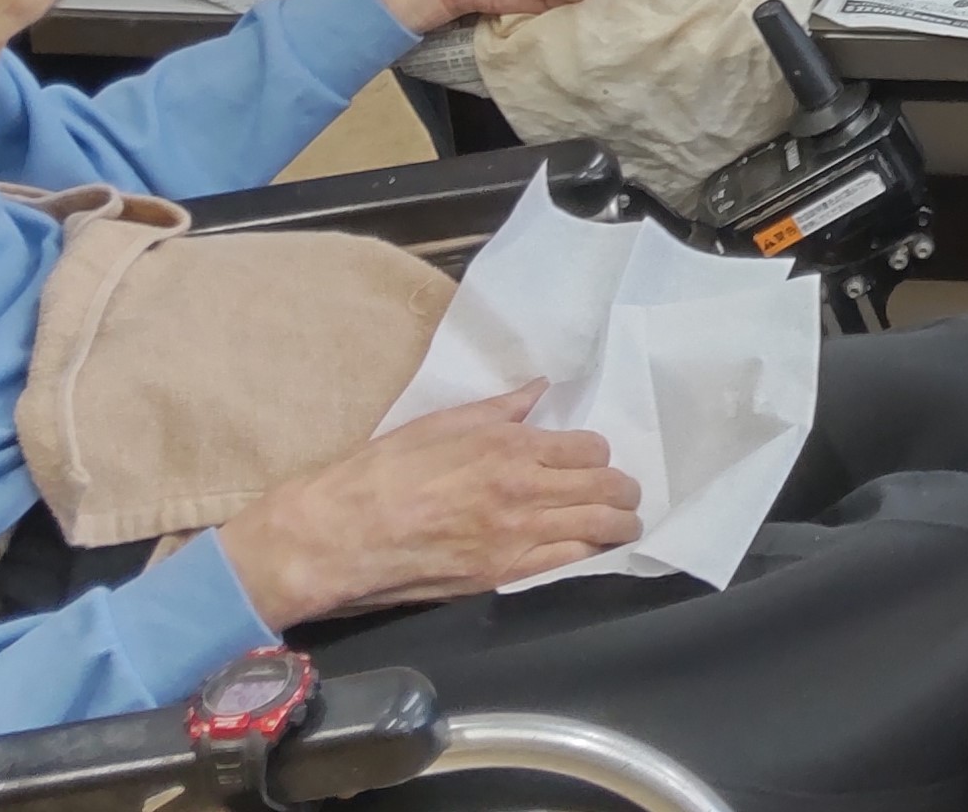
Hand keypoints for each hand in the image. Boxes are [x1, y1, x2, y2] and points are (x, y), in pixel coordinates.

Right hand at [219, 384, 640, 621]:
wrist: (340, 535)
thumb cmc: (383, 471)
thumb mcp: (441, 423)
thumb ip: (499, 410)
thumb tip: (539, 390)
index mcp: (509, 447)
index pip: (589, 449)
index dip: (599, 454)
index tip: (597, 461)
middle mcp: (523, 492)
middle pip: (605, 489)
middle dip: (623, 491)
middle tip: (627, 495)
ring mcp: (516, 539)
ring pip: (597, 531)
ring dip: (618, 526)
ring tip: (623, 526)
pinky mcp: (501, 576)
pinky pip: (566, 566)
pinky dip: (588, 558)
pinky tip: (594, 554)